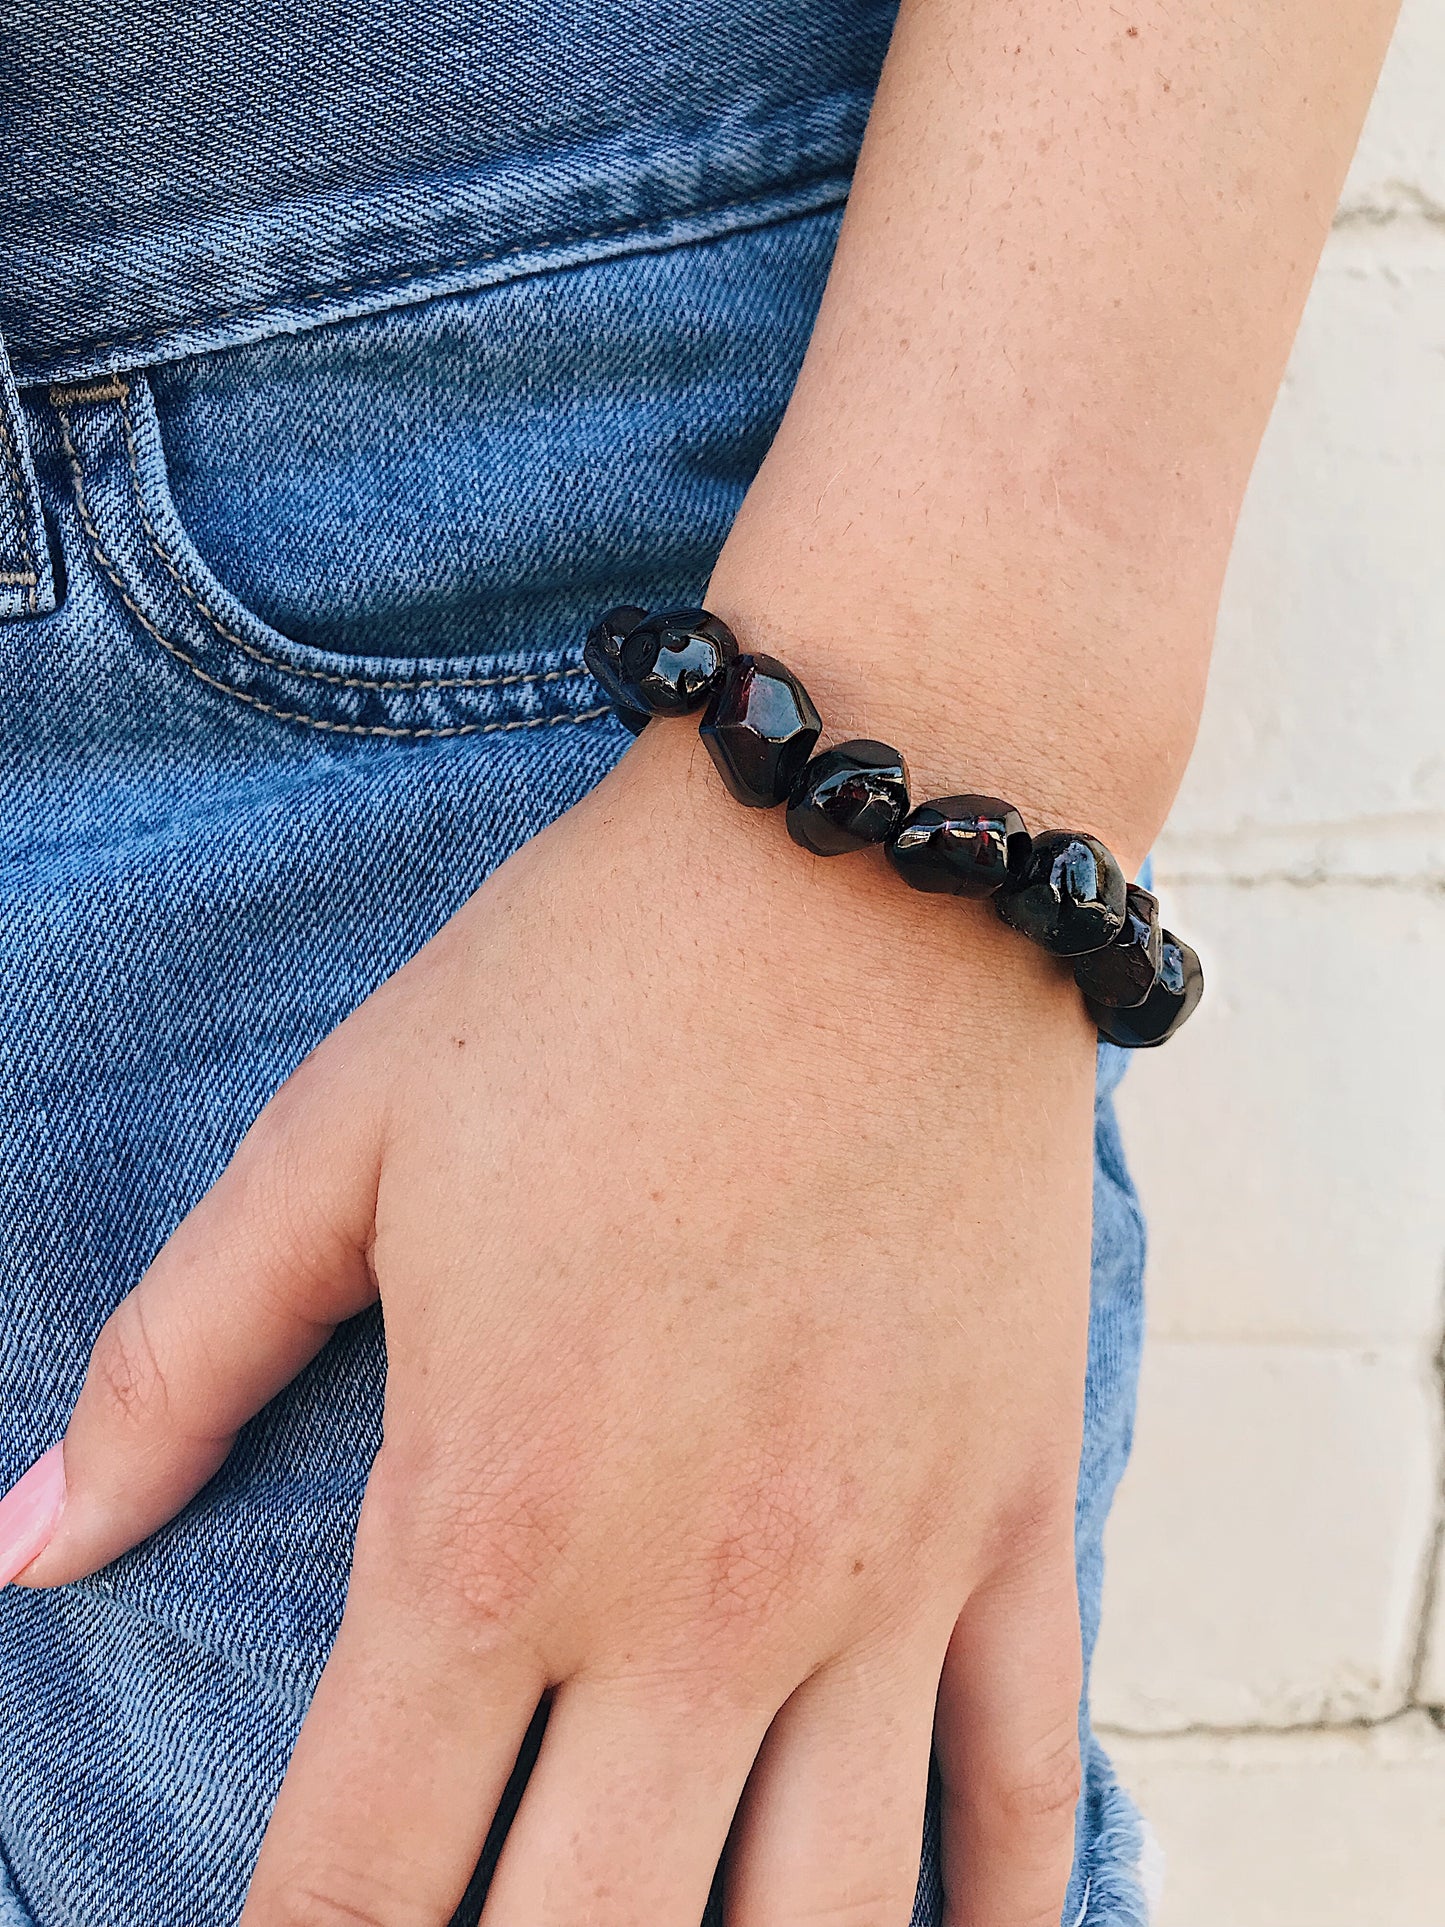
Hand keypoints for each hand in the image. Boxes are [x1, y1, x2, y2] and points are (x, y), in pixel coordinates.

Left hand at [18, 719, 1099, 1926]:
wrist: (868, 856)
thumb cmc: (594, 984)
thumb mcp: (341, 1141)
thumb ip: (180, 1359)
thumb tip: (26, 1543)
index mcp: (491, 1520)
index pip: (350, 1881)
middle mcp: (696, 1597)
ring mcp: (883, 1570)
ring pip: (821, 1924)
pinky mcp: (1013, 1506)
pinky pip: (1024, 1776)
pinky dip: (989, 1911)